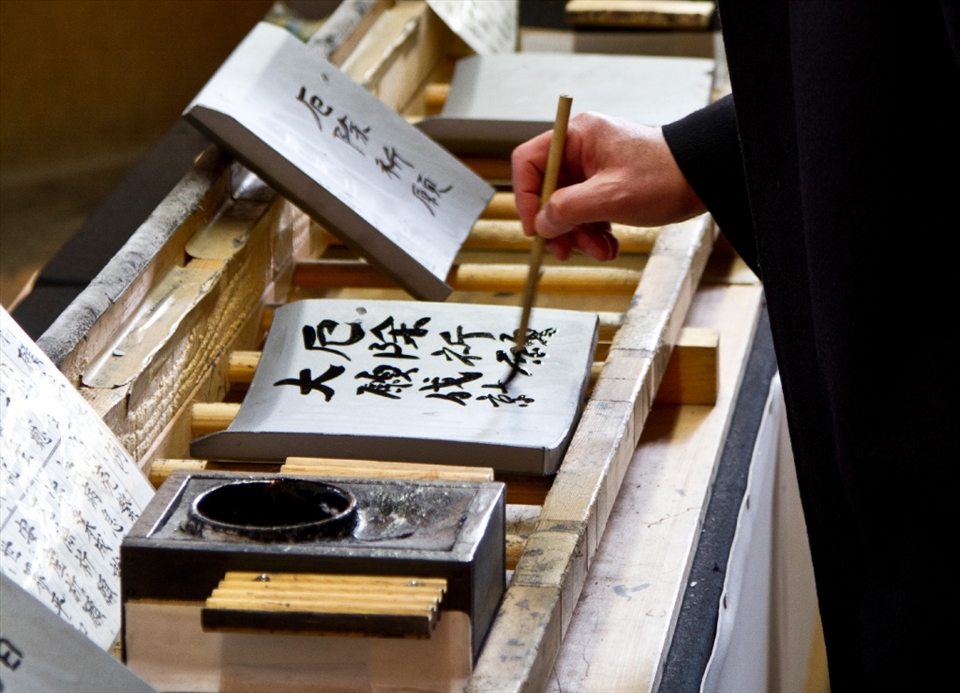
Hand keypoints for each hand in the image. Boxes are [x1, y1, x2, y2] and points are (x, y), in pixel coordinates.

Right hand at [511, 112, 705, 260]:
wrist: (704, 180)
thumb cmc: (665, 176)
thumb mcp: (609, 196)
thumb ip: (567, 209)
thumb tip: (542, 224)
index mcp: (576, 137)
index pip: (529, 162)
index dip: (525, 197)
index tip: (534, 227)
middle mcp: (581, 149)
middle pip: (548, 191)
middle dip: (559, 225)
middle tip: (565, 250)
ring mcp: (595, 168)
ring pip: (568, 207)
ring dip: (580, 235)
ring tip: (599, 251)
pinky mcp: (608, 185)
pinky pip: (588, 212)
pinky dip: (595, 233)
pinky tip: (609, 246)